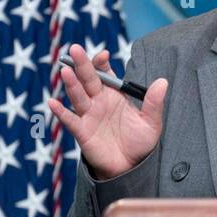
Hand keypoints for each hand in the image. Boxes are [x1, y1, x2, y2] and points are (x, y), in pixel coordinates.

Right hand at [46, 43, 167, 179]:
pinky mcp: (82, 132)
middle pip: (88, 79)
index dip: (101, 63)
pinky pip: (70, 121)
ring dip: (71, 84)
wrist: (131, 167)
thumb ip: (154, 103)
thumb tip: (163, 81)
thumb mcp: (151, 122)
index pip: (104, 73)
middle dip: (82, 64)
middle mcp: (98, 102)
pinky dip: (61, 113)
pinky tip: (52, 103)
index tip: (104, 55)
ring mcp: (89, 116)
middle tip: (75, 49)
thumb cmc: (140, 143)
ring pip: (78, 96)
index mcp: (114, 95)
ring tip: (65, 70)